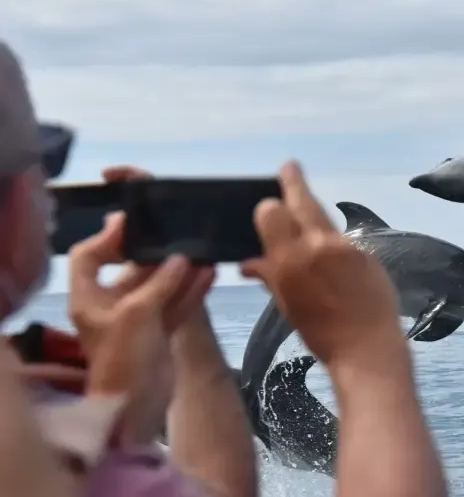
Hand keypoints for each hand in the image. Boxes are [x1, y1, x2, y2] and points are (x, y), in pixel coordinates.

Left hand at [67, 213, 209, 444]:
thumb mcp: (138, 311)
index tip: (134, 221)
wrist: (137, 407)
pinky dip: (191, 290)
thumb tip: (182, 259)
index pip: (89, 256)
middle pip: (131, 269)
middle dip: (157, 254)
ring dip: (181, 271)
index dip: (108, 236)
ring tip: (204, 251)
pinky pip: (176, 304)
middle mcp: (111, 304)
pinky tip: (211, 273)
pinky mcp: (159, 331)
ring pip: (160, 286)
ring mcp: (138, 319)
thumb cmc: (125, 356)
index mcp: (90, 298)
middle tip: (180, 233)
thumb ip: (161, 281)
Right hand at [240, 161, 404, 365]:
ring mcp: (346, 246)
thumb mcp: (287, 305)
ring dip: (314, 216)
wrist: (368, 348)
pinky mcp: (366, 253)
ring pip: (325, 220)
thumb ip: (269, 276)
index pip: (273, 211)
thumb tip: (249, 263)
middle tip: (289, 166)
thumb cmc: (319, 333)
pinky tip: (332, 256)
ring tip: (306, 211)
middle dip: (294, 182)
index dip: (269, 207)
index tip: (269, 204)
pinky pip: (342, 240)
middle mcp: (317, 245)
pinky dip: (333, 242)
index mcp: (290, 259)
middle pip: (303, 201)